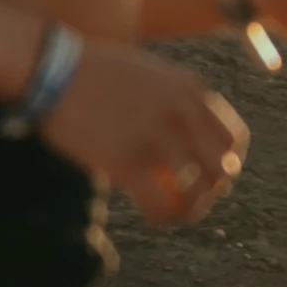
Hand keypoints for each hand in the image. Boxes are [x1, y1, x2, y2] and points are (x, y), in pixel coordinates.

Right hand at [45, 46, 247, 229]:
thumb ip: (176, 102)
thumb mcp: (150, 75)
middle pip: (221, 171)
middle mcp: (181, 113)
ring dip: (188, 210)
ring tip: (172, 212)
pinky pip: (160, 205)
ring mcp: (156, 138)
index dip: (224, 164)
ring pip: (196, 194)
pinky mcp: (127, 162)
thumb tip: (188, 141)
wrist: (52, 69)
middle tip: (189, 199)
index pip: (233, 140)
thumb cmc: (94, 73)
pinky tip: (152, 217)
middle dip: (210, 191)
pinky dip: (161, 218)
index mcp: (190, 90)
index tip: (207, 175)